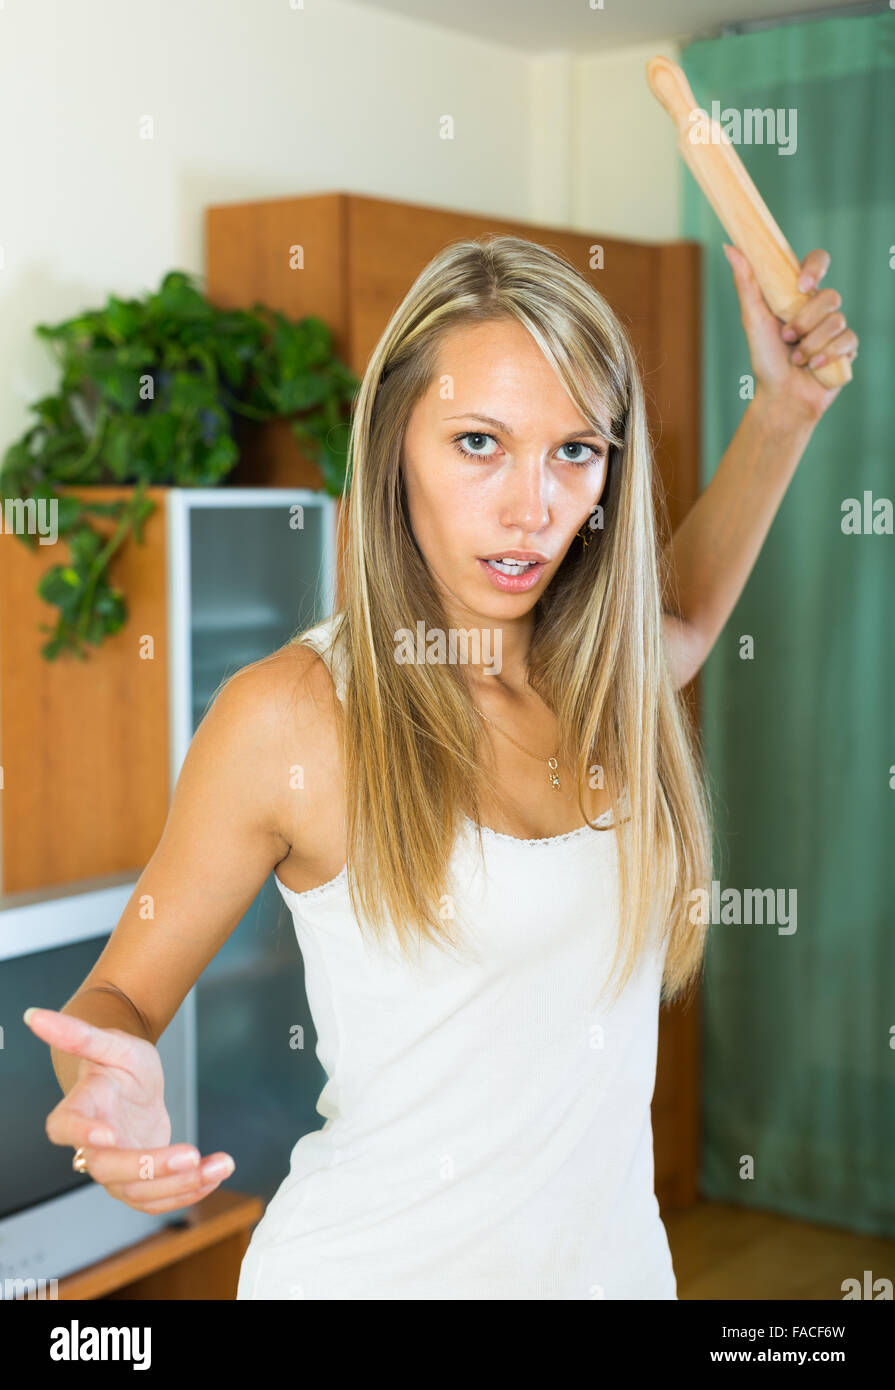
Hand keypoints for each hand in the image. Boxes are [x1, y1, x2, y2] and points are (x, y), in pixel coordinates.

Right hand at [26, 1006, 234, 1213]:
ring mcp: (114, 1169)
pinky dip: (189, 1192)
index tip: (108, 1134)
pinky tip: (216, 1172)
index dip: (82, 1133)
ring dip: (181, 1184)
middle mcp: (92, 1147)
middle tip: (190, 1154)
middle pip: (107, 1168)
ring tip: (220, 1164)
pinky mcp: (138, 1182)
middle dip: (150, 1167)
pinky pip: (158, 1199)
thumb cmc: (118, 1063)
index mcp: (79, 1109)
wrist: (134, 1083)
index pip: (66, 1127)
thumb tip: (36, 1015)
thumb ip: (77, 1033)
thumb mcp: (110, 1042)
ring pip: (138, 1192)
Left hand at [723, 243, 857, 421]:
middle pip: (829, 296)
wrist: (780, 396)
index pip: (817, 262)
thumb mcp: (753, 319)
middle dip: (805, 321)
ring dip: (811, 344)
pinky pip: (848, 340)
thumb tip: (731, 248)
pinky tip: (814, 366)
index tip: (802, 285)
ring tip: (796, 358)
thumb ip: (746, 283)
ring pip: (837, 320)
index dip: (815, 267)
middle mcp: (820, 307)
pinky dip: (827, 355)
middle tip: (787, 337)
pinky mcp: (847, 348)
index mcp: (799, 295)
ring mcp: (835, 327)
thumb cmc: (765, 358)